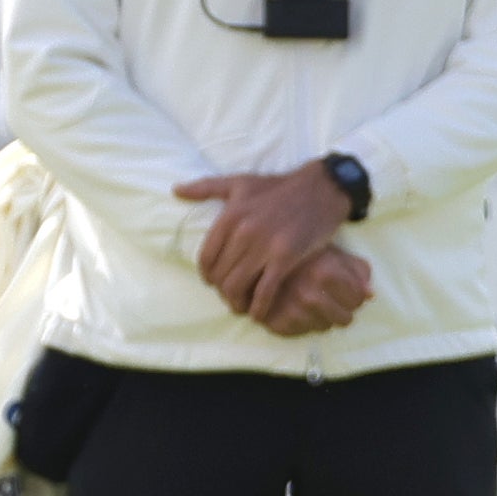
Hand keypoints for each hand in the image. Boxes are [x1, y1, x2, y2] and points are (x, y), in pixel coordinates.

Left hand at [174, 167, 356, 320]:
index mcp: (229, 216)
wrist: (320, 189)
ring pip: (238, 286)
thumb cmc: (278, 188)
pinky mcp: (286, 258)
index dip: (207, 276)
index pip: (206, 258)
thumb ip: (206, 187)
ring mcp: (264, 246)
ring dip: (236, 302)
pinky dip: (258, 307)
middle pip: (220, 276)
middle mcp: (243, 232)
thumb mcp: (239, 183)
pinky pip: (265, 291)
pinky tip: (258, 313)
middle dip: (223, 291)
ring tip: (241, 306)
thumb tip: (176, 190)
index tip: (215, 282)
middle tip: (231, 296)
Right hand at [258, 246, 375, 333]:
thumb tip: (370, 295)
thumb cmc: (305, 257)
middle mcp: (309, 294)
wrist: (263, 261)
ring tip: (313, 301)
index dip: (354, 295)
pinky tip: (299, 308)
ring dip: (324, 317)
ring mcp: (292, 310)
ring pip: (326, 327)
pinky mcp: (277, 322)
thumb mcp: (334, 254)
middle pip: (345, 319)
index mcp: (326, 273)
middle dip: (342, 310)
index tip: (345, 290)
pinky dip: (305, 323)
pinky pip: (305, 332)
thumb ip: (358, 270)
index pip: (358, 300)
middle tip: (330, 298)